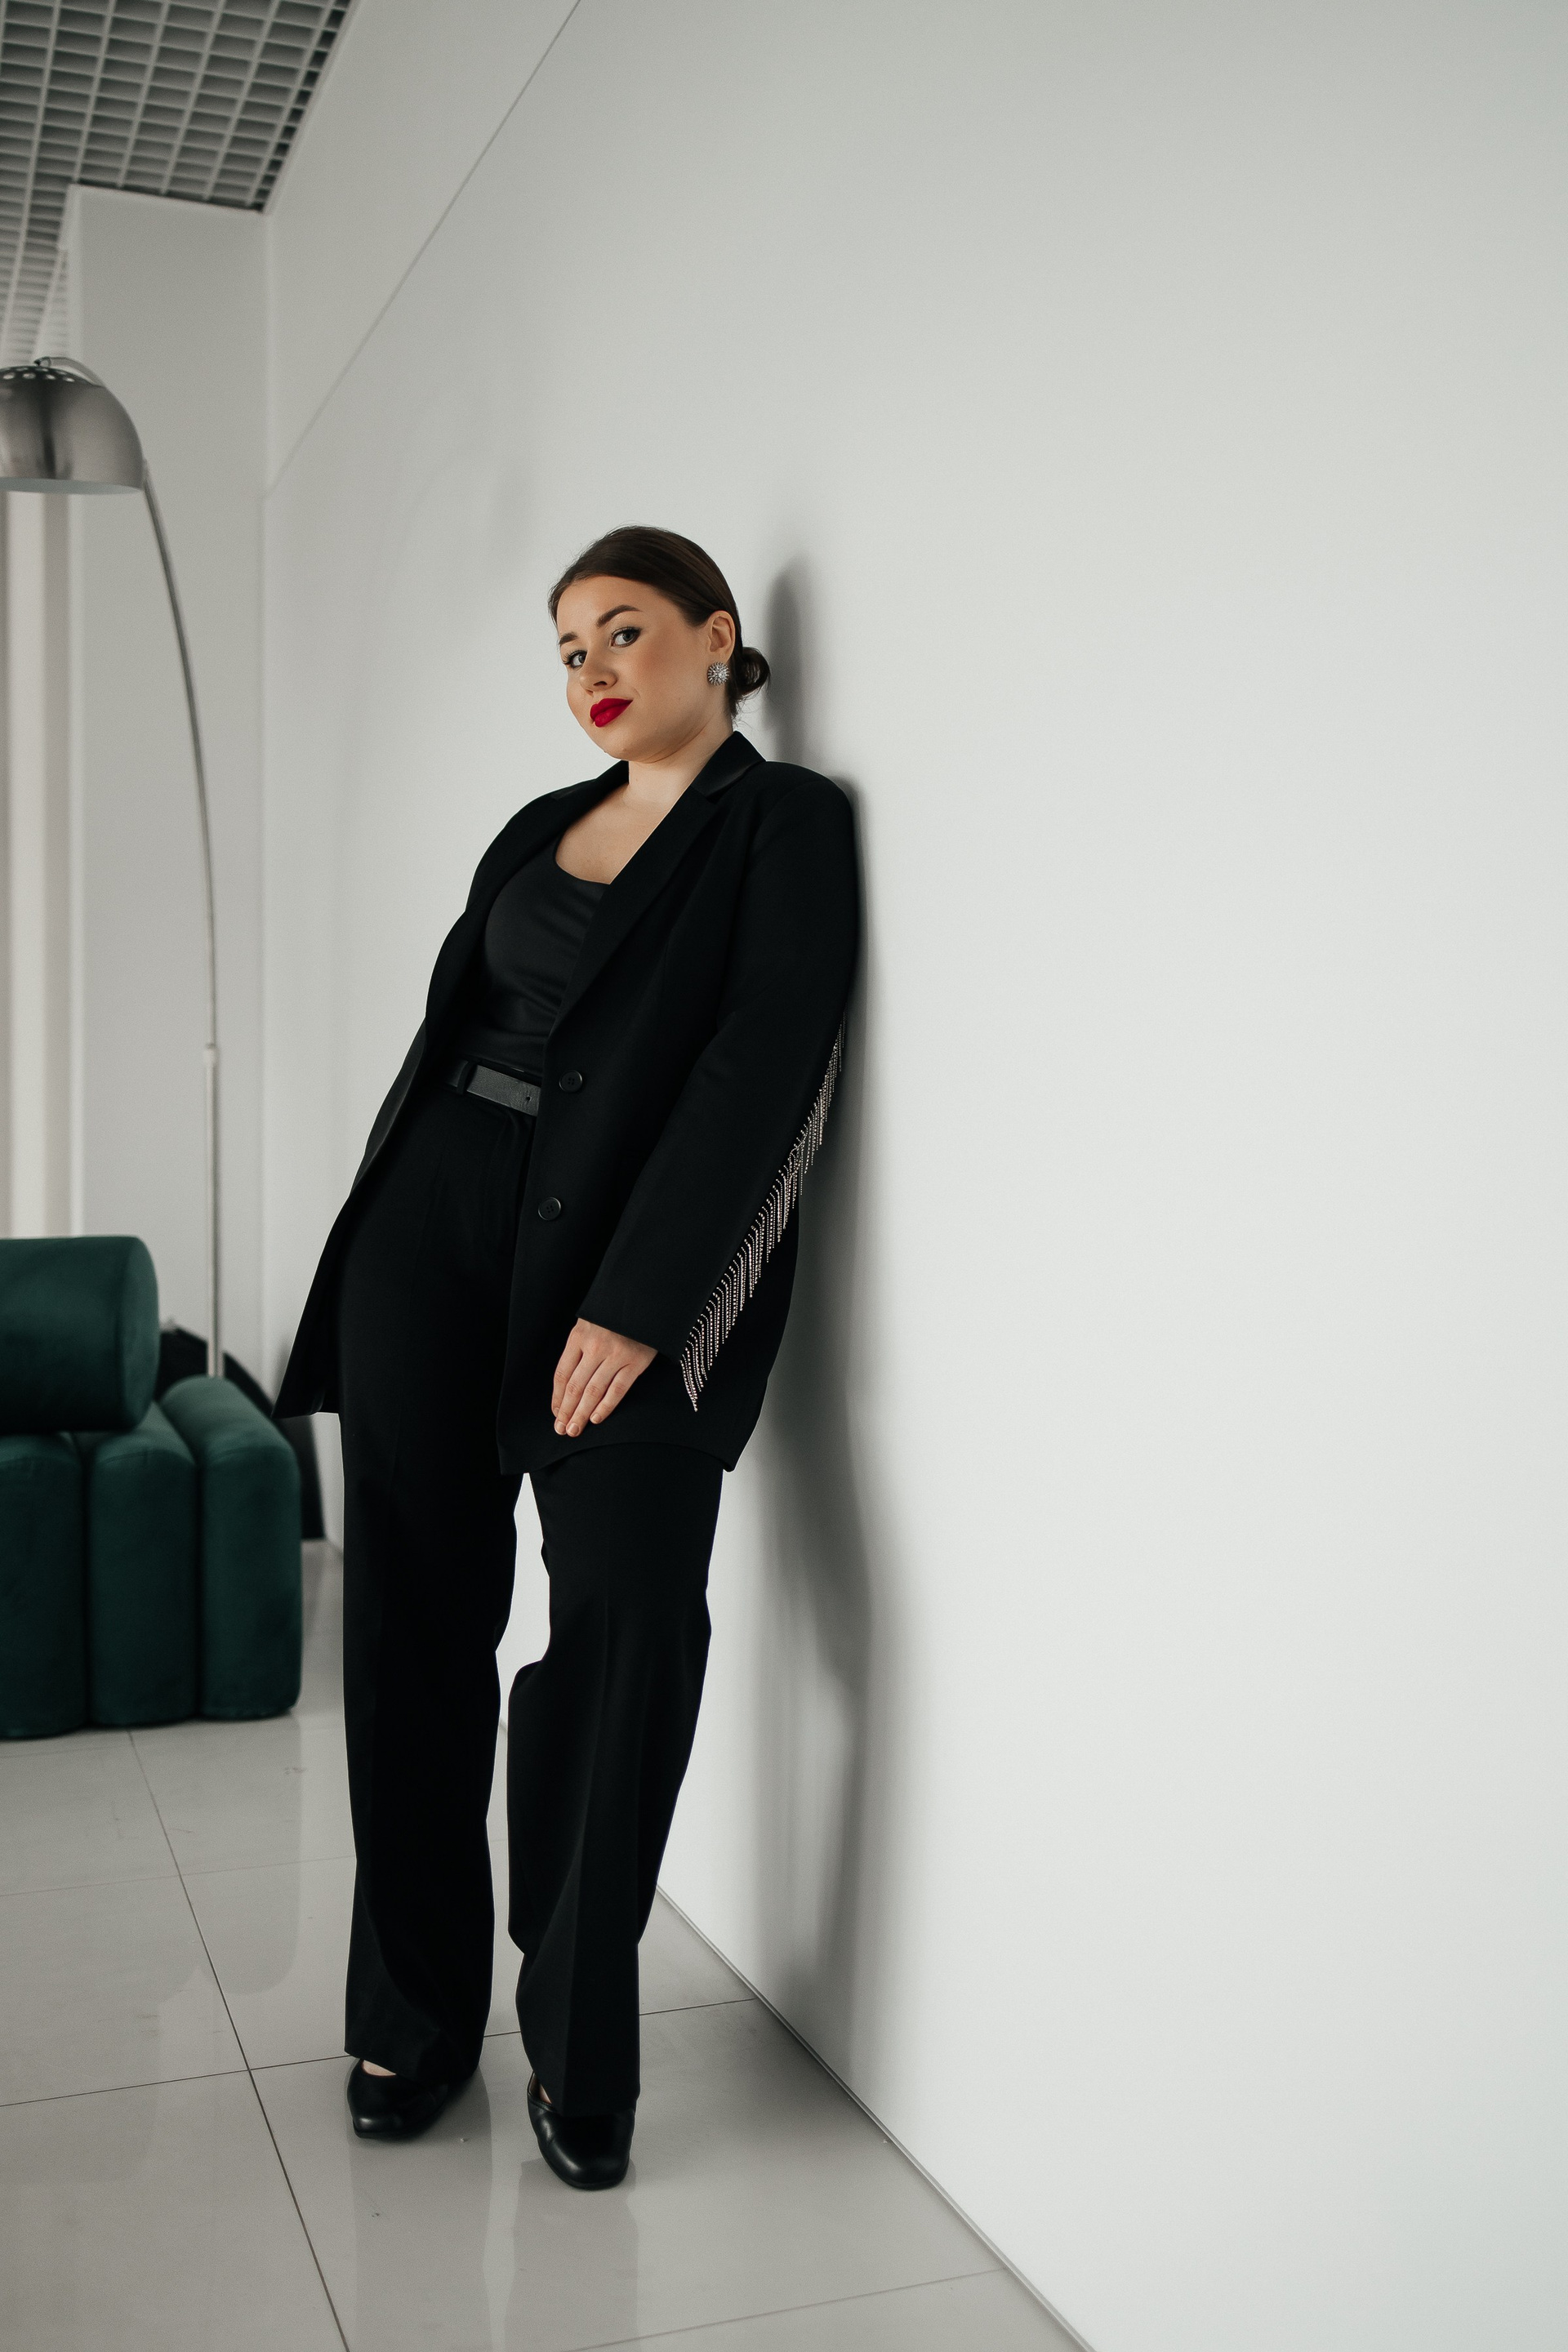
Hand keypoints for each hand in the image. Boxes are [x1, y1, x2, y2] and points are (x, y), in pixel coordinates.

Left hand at [551, 1320, 656, 1436]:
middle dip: (567, 1411)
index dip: (557, 1397)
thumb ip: (579, 1348)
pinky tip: (596, 1418)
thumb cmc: (614, 1313)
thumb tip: (568, 1383)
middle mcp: (595, 1347)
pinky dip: (605, 1406)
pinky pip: (617, 1390)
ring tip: (575, 1430)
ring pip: (594, 1392)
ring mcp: (616, 1355)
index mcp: (579, 1336)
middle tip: (562, 1430)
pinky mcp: (636, 1362)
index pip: (562, 1374)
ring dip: (582, 1414)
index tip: (556, 1413)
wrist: (646, 1299)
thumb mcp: (589, 1323)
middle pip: (575, 1386)